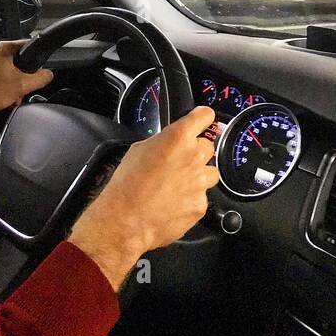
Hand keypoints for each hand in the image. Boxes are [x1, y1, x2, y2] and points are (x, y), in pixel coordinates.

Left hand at [0, 40, 52, 129]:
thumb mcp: (22, 85)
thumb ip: (41, 78)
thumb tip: (49, 75)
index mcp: (6, 48)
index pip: (32, 46)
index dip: (39, 59)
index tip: (40, 71)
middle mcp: (0, 54)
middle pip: (26, 64)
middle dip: (27, 80)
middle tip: (23, 88)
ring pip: (17, 75)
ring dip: (19, 88)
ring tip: (13, 96)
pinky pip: (8, 82)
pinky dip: (10, 92)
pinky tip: (7, 100)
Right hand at [68, 106, 219, 289]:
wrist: (125, 220)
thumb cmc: (127, 185)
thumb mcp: (139, 150)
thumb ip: (162, 142)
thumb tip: (169, 143)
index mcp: (178, 138)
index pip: (204, 116)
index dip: (202, 118)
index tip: (201, 121)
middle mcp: (194, 157)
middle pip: (208, 147)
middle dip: (195, 153)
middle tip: (179, 164)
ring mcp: (200, 182)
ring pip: (210, 173)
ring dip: (198, 176)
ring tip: (177, 186)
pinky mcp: (201, 204)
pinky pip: (202, 196)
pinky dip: (191, 199)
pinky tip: (174, 203)